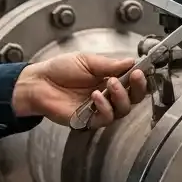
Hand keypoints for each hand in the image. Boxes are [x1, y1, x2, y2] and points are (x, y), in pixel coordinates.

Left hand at [10, 53, 148, 128]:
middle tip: (134, 77)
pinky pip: (105, 118)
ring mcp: (99, 109)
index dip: (140, 78)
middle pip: (133, 99)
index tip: (141, 70)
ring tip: (110, 83)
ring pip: (122, 110)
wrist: (39, 83)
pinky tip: (96, 97)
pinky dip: (104, 107)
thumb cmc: (59, 70)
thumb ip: (110, 64)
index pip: (132, 83)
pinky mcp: (89, 121)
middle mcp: (108, 95)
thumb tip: (131, 61)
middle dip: (137, 88)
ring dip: (120, 96)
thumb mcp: (87, 60)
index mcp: (109, 79)